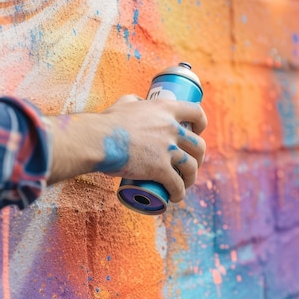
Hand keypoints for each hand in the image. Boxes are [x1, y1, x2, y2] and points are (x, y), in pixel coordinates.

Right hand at [46, 95, 206, 202]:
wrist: (97, 140)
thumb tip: (137, 102)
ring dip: (191, 178)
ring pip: (191, 166)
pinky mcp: (160, 169)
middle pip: (198, 145)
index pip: (196, 112)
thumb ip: (134, 101)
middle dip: (199, 157)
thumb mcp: (124, 103)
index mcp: (165, 109)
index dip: (201, 123)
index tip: (198, 132)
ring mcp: (168, 149)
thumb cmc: (107, 123)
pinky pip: (177, 184)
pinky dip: (179, 193)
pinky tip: (175, 197)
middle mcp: (171, 128)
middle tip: (191, 163)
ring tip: (184, 183)